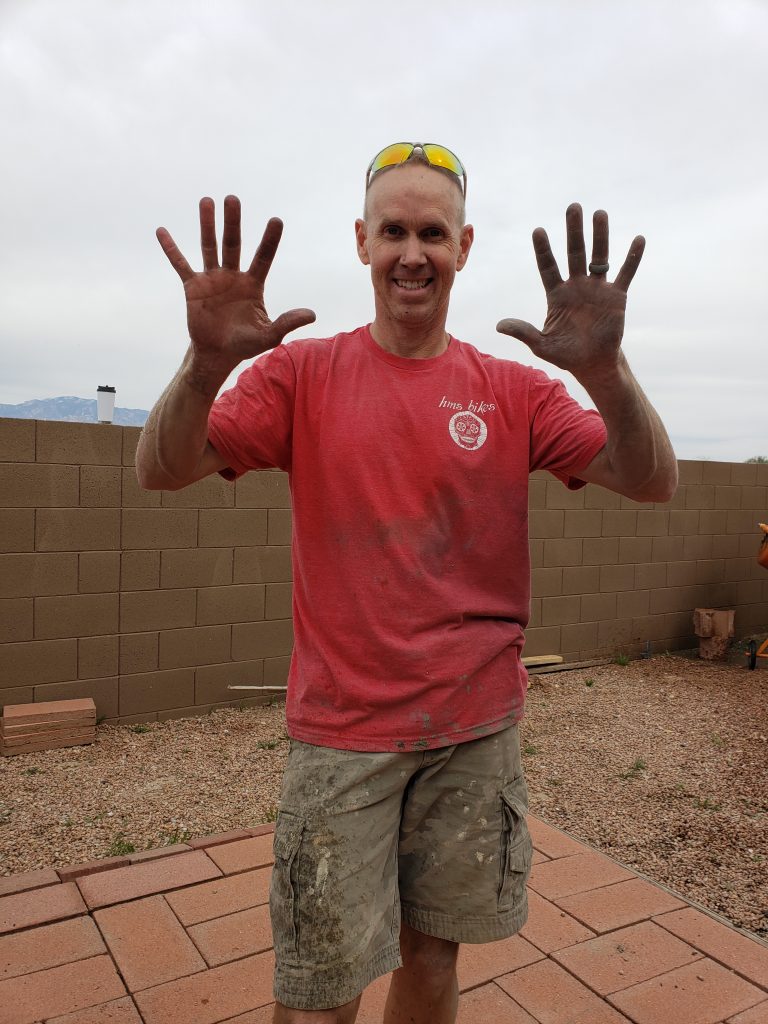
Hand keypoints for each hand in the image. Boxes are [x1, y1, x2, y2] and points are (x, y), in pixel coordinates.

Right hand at [157, 195, 315, 379]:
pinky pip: (181, 264)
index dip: (270, 240)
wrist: (218, 353)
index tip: (276, 220)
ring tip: (206, 201)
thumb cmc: (245, 343)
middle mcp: (233, 276)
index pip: (263, 258)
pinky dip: (171, 249)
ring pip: (209, 247)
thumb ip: (287, 323)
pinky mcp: (193, 287)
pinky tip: (162, 231)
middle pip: (233, 244)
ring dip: (207, 225)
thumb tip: (311, 314)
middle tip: (233, 199)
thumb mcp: (269, 336)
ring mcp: (212, 279)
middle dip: (233, 222)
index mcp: (253, 284)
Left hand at [496, 203, 643, 380]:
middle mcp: (577, 286)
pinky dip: (632, 258)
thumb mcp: (541, 345)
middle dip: (573, 231)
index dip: (543, 250)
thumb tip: (499, 325)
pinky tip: (638, 240)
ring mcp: (597, 289)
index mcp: (557, 294)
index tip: (538, 230)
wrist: (593, 364)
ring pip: (599, 256)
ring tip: (599, 213)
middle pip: (574, 253)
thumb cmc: (566, 354)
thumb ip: (523, 332)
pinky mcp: (617, 296)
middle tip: (572, 207)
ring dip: (600, 236)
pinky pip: (625, 273)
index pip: (548, 266)